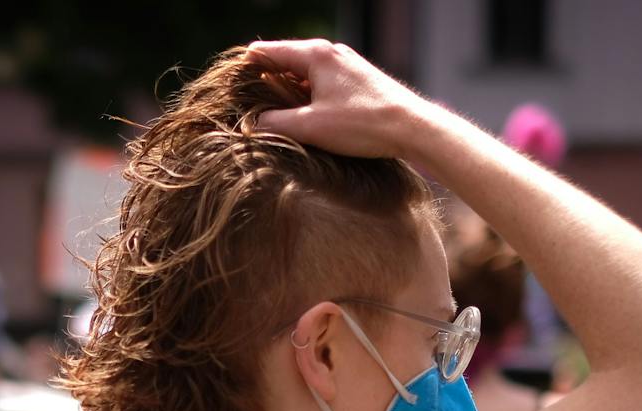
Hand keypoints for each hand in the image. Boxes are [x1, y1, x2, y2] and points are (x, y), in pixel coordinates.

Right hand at [247, 40, 432, 159]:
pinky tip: (305, 118)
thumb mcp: (310, 127)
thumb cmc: (362, 125)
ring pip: (303, 73)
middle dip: (264, 82)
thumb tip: (252, 125)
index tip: (229, 90)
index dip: (244, 69)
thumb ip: (274, 124)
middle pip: (284, 60)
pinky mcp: (356, 79)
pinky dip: (306, 95)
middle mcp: (330, 52)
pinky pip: (320, 82)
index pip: (266, 51)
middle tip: (246, 107)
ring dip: (286, 92)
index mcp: (315, 54)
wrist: (413, 127)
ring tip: (273, 116)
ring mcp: (345, 64)